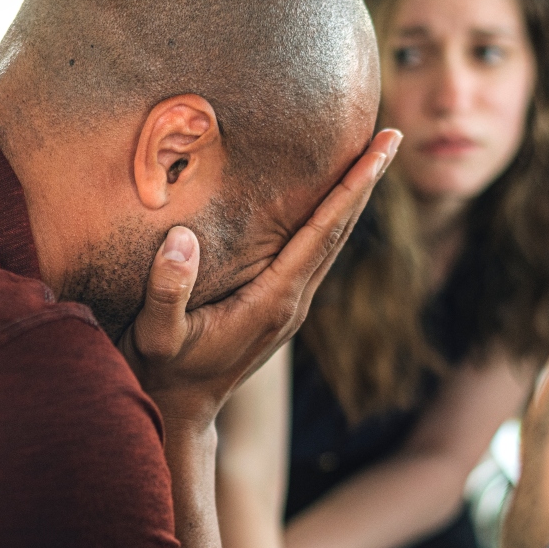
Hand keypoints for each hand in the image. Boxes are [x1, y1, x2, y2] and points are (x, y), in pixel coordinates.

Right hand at [120, 129, 400, 429]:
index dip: (352, 187)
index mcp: (273, 300)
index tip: (380, 149)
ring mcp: (292, 306)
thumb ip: (168, 292)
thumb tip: (181, 238)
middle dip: (367, 181)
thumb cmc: (164, 371)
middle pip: (340, 231)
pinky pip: (317, 253)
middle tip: (392, 135)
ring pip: (334, 241)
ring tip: (373, 157)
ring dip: (354, 198)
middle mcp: (293, 301)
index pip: (323, 232)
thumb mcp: (156, 336)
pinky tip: (334, 200)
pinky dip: (333, 219)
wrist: (181, 412)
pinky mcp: (283, 307)